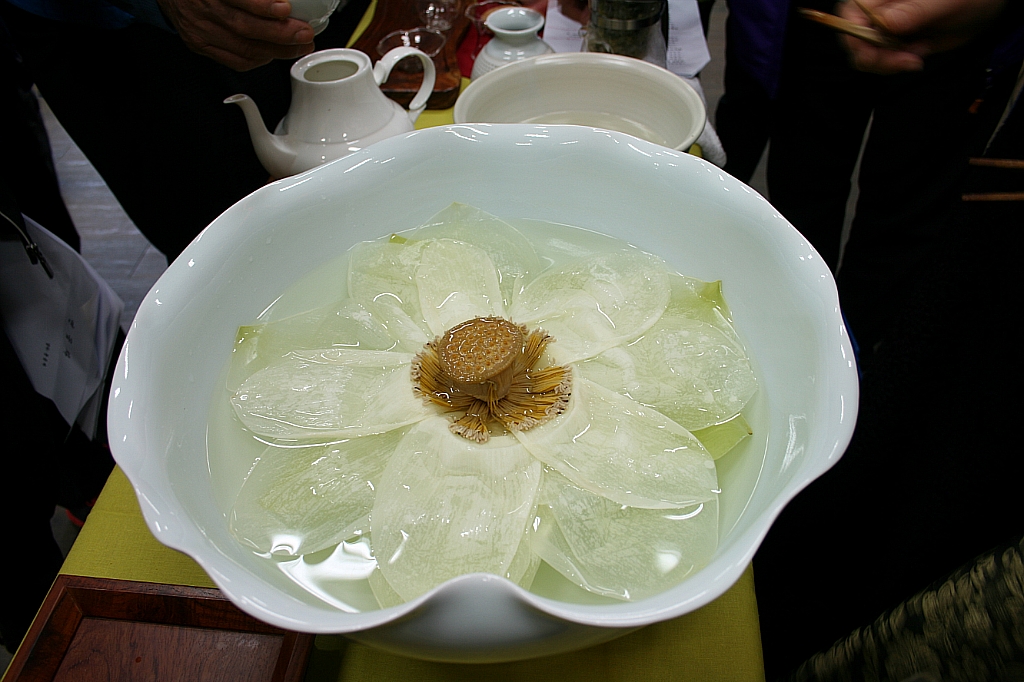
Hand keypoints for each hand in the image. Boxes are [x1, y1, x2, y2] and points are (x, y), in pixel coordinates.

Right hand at [158, 0, 315, 70]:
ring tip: (298, 46)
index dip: (263, 7)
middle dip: (280, 34)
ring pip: (243, 47)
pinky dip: (258, 59)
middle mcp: (203, 10)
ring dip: (276, 50)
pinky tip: (273, 54)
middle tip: (304, 34)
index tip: (285, 9)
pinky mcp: (200, 46)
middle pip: (245, 27)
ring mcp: (200, 31)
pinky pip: (235, 60)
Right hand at [838, 0, 1006, 73]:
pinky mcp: (897, 44)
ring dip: (888, 63)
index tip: (870, 49)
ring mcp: (888, 28)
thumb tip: (885, 22)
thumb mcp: (944, 2)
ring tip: (917, 54)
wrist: (989, 9)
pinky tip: (919, 53)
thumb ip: (914, 11)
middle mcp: (881, 10)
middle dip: (872, 55)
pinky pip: (884, 61)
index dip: (853, 33)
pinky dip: (898, 64)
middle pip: (854, 37)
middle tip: (902, 60)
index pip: (851, 12)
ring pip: (867, 53)